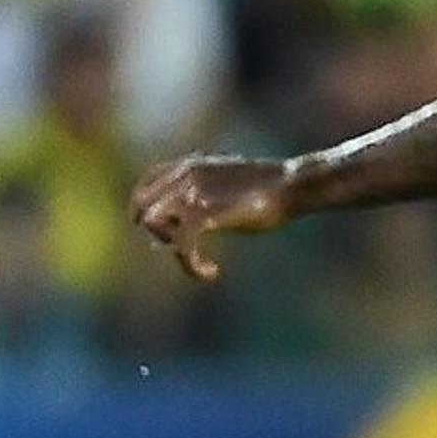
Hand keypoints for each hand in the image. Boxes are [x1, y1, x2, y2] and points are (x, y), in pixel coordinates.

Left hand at [131, 154, 301, 280]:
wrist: (293, 185)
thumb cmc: (273, 188)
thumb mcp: (231, 182)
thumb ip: (208, 193)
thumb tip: (195, 218)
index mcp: (190, 165)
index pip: (148, 183)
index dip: (145, 208)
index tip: (161, 231)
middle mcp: (184, 176)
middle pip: (143, 207)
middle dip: (159, 233)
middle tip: (187, 248)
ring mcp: (191, 193)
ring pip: (153, 224)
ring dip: (172, 247)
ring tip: (199, 261)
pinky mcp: (204, 214)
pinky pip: (182, 244)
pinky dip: (191, 265)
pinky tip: (211, 272)